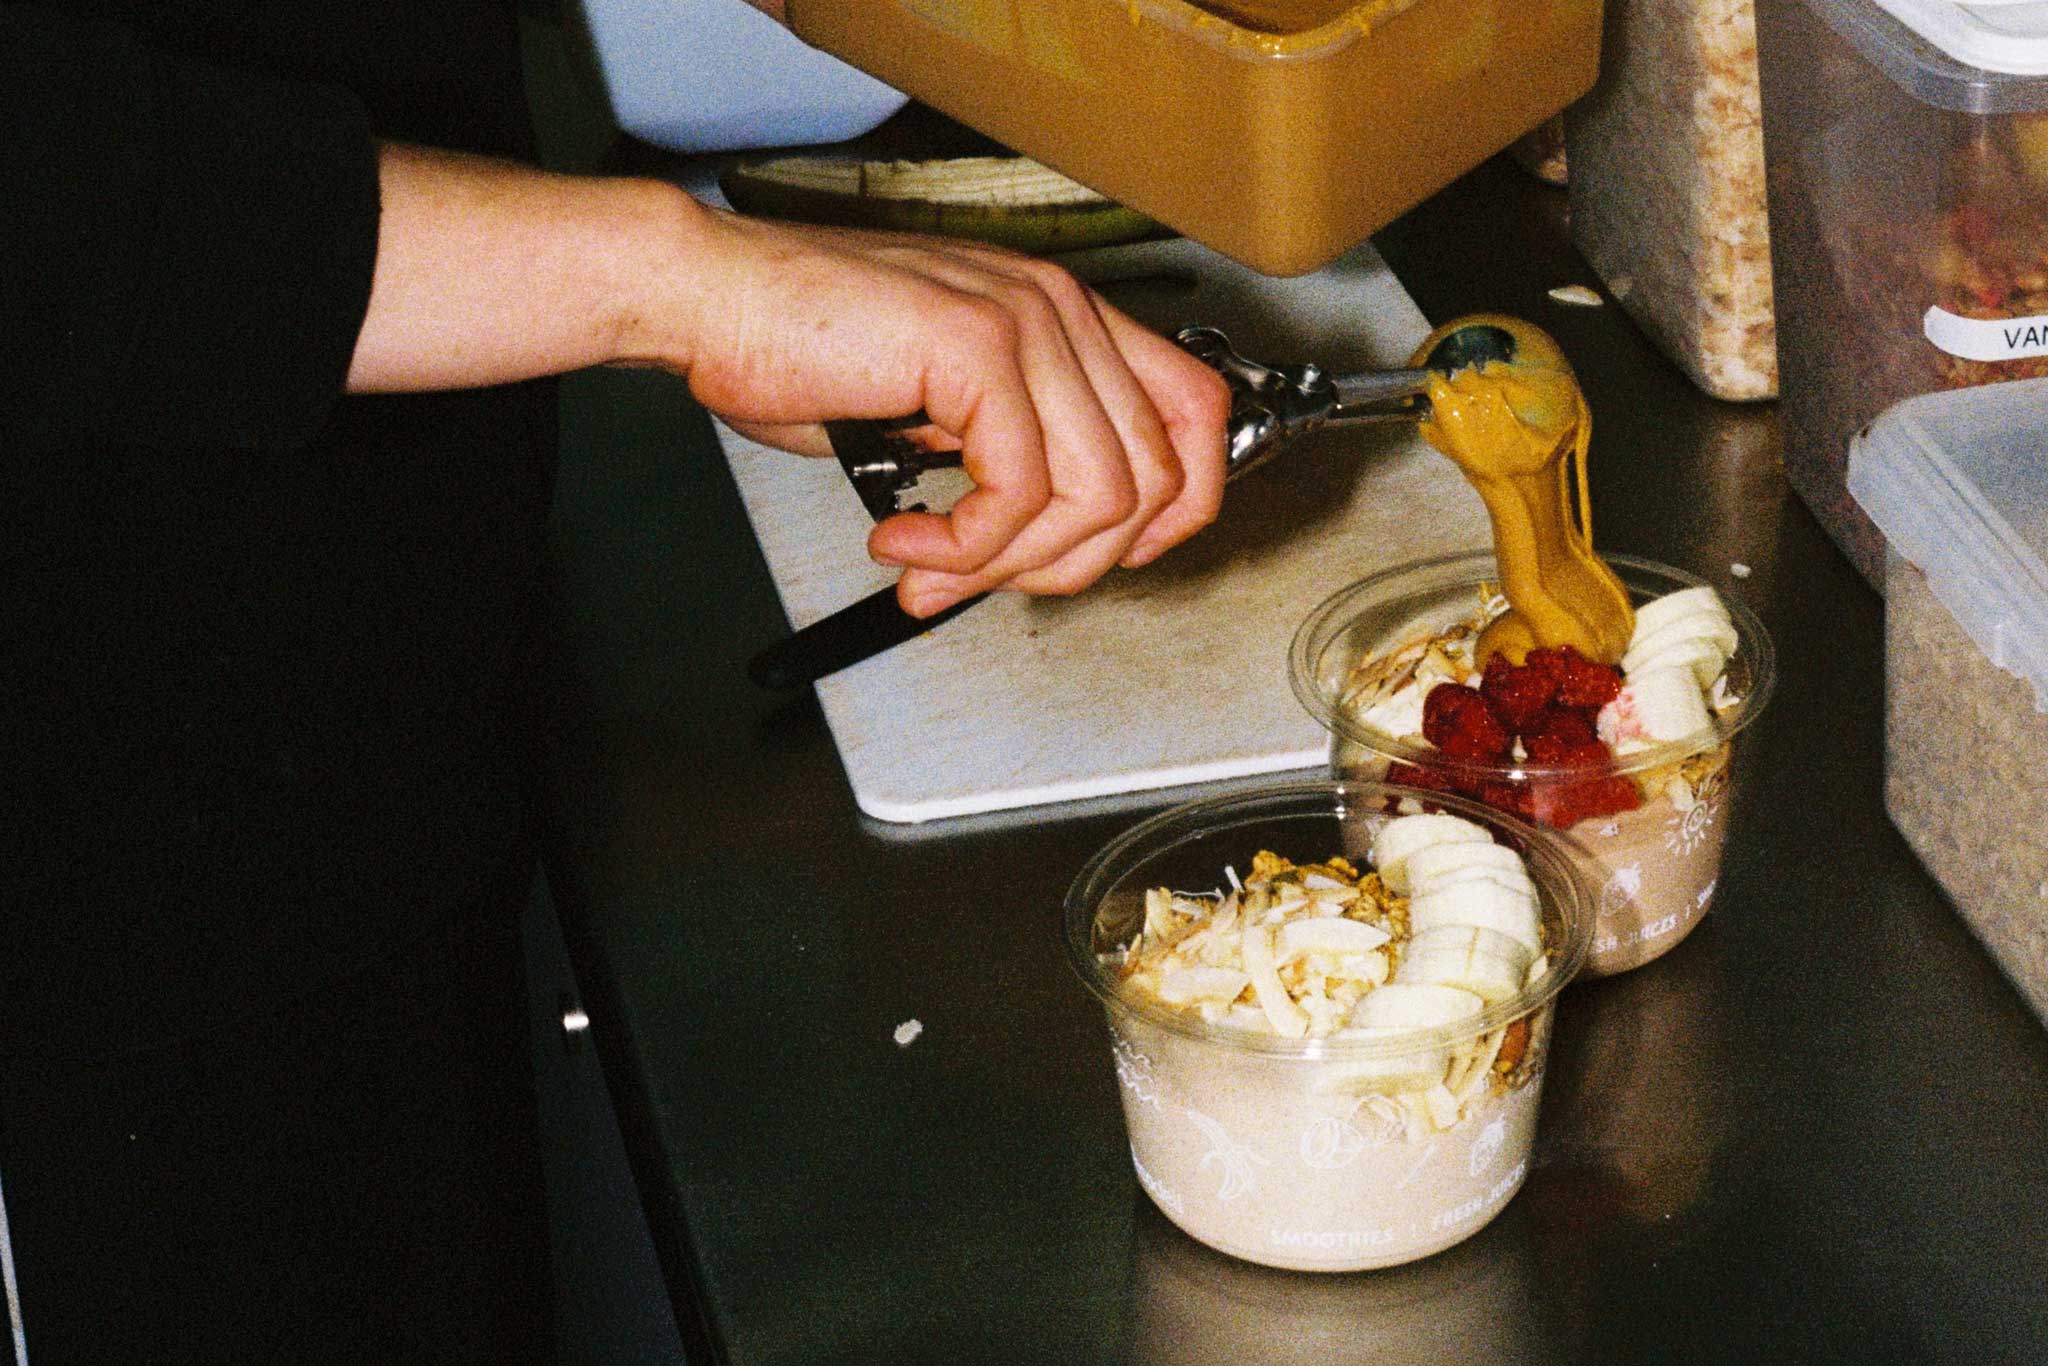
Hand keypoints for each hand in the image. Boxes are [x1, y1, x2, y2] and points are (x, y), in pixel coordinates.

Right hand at [347, 148, 1228, 615]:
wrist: (710, 300)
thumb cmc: (800, 351)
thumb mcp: (937, 417)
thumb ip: (1011, 462)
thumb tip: (1054, 545)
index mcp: (1063, 318)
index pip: (1195, 414)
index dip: (1178, 506)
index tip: (1107, 558)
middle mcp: (1059, 310)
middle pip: (1153, 477)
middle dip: (1069, 563)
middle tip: (983, 581)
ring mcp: (1025, 322)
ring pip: (1094, 498)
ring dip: (1009, 565)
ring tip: (932, 568)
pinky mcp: (976, 346)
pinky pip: (1019, 493)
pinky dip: (965, 548)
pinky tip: (905, 541)